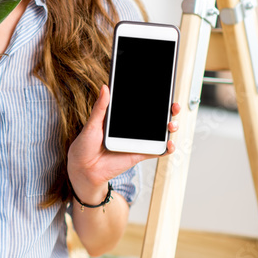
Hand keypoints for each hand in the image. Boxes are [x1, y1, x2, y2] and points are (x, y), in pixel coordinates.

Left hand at [67, 85, 180, 202]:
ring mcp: (137, 141)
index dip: (153, 98)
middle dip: (168, 110)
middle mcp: (131, 128)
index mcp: (121, 117)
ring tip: (171, 125)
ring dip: (170, 127)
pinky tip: (169, 144)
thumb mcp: (92, 124)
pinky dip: (167, 148)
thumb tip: (105, 87)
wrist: (83, 169)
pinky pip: (157, 150)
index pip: (141, 105)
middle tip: (173, 106)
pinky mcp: (139, 154)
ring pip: (160, 132)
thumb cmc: (84, 146)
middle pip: (155, 117)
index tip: (163, 91)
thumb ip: (100, 108)